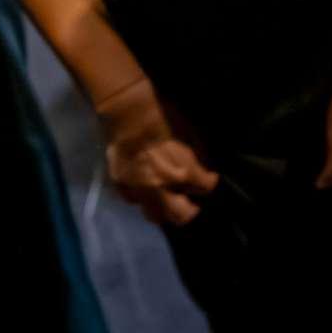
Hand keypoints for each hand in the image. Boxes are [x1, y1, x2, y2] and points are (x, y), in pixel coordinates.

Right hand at [95, 77, 218, 226]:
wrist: (131, 116)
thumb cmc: (167, 119)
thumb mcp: (193, 136)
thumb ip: (200, 159)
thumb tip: (205, 171)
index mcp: (185, 174)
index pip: (207, 188)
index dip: (209, 182)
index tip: (208, 178)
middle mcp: (162, 189)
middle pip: (182, 216)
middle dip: (190, 210)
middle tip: (192, 202)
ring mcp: (139, 191)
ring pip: (156, 216)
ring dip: (166, 210)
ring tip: (170, 200)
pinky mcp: (122, 188)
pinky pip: (136, 202)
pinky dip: (144, 198)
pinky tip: (148, 189)